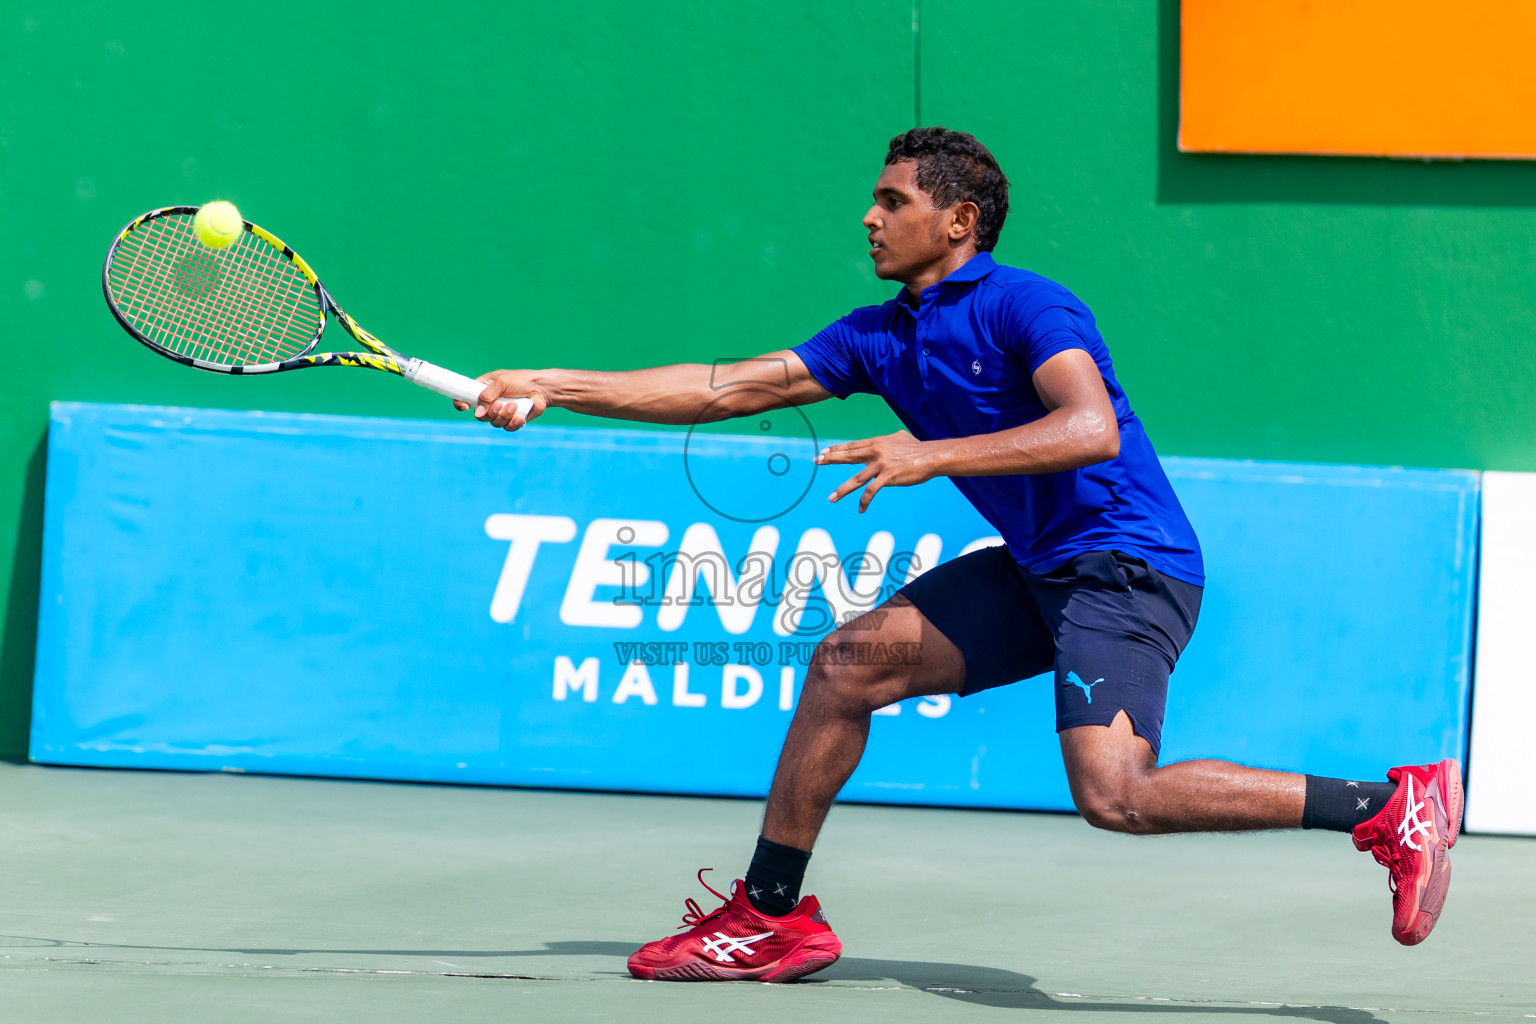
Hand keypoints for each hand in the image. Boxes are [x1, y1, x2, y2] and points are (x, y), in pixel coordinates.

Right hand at [453, 370, 547, 431]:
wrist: (542, 388)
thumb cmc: (521, 380)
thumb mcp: (502, 381)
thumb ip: (488, 395)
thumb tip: (478, 413)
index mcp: (483, 389)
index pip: (464, 397)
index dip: (461, 404)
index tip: (466, 407)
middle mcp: (490, 402)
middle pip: (480, 416)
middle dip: (491, 412)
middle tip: (500, 404)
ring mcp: (500, 412)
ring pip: (494, 423)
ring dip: (504, 416)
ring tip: (514, 406)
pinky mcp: (512, 420)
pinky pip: (507, 428)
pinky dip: (513, 423)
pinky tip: (520, 416)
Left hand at [817, 430, 936, 512]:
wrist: (930, 456)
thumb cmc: (917, 448)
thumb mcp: (899, 438)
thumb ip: (889, 440)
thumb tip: (888, 439)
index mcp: (877, 443)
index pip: (852, 446)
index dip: (837, 449)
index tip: (824, 452)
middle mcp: (875, 452)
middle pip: (848, 456)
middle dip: (831, 460)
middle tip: (817, 461)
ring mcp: (881, 465)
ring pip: (856, 479)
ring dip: (842, 489)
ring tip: (831, 498)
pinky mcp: (888, 477)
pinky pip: (871, 491)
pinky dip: (864, 501)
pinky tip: (860, 509)